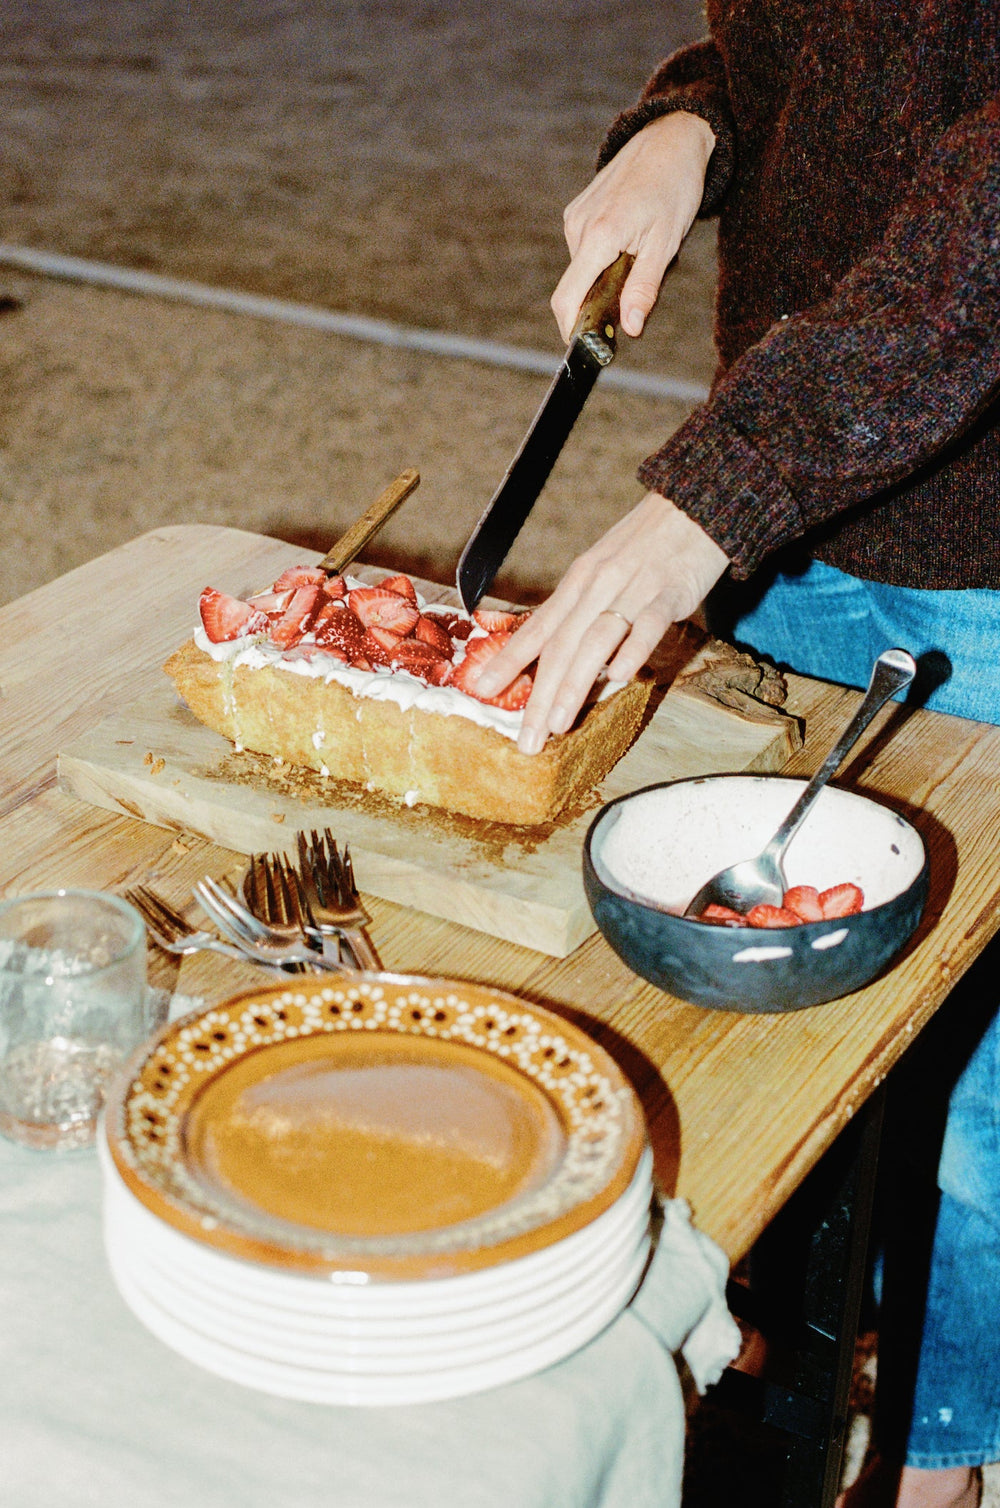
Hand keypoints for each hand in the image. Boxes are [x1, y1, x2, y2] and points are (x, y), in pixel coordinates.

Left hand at [475, 493, 729, 754]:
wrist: (696, 504)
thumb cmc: (646, 543)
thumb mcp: (602, 569)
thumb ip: (582, 612)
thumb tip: (561, 657)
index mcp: (578, 582)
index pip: (537, 628)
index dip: (509, 661)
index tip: (481, 690)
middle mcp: (598, 586)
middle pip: (560, 645)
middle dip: (539, 696)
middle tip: (527, 738)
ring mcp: (633, 589)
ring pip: (595, 641)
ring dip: (574, 685)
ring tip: (558, 723)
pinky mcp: (670, 593)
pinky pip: (647, 625)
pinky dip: (631, 652)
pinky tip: (618, 678)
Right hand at [551, 110, 715, 341]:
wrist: (670, 138)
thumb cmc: (675, 187)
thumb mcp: (666, 244)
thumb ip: (643, 289)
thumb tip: (629, 329)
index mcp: (599, 236)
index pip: (567, 298)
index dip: (571, 329)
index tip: (586, 346)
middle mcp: (578, 226)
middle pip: (576, 287)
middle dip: (599, 300)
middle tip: (636, 286)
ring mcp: (575, 217)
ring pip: (582, 269)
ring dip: (604, 275)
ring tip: (639, 250)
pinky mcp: (577, 211)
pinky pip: (584, 249)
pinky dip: (602, 257)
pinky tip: (629, 236)